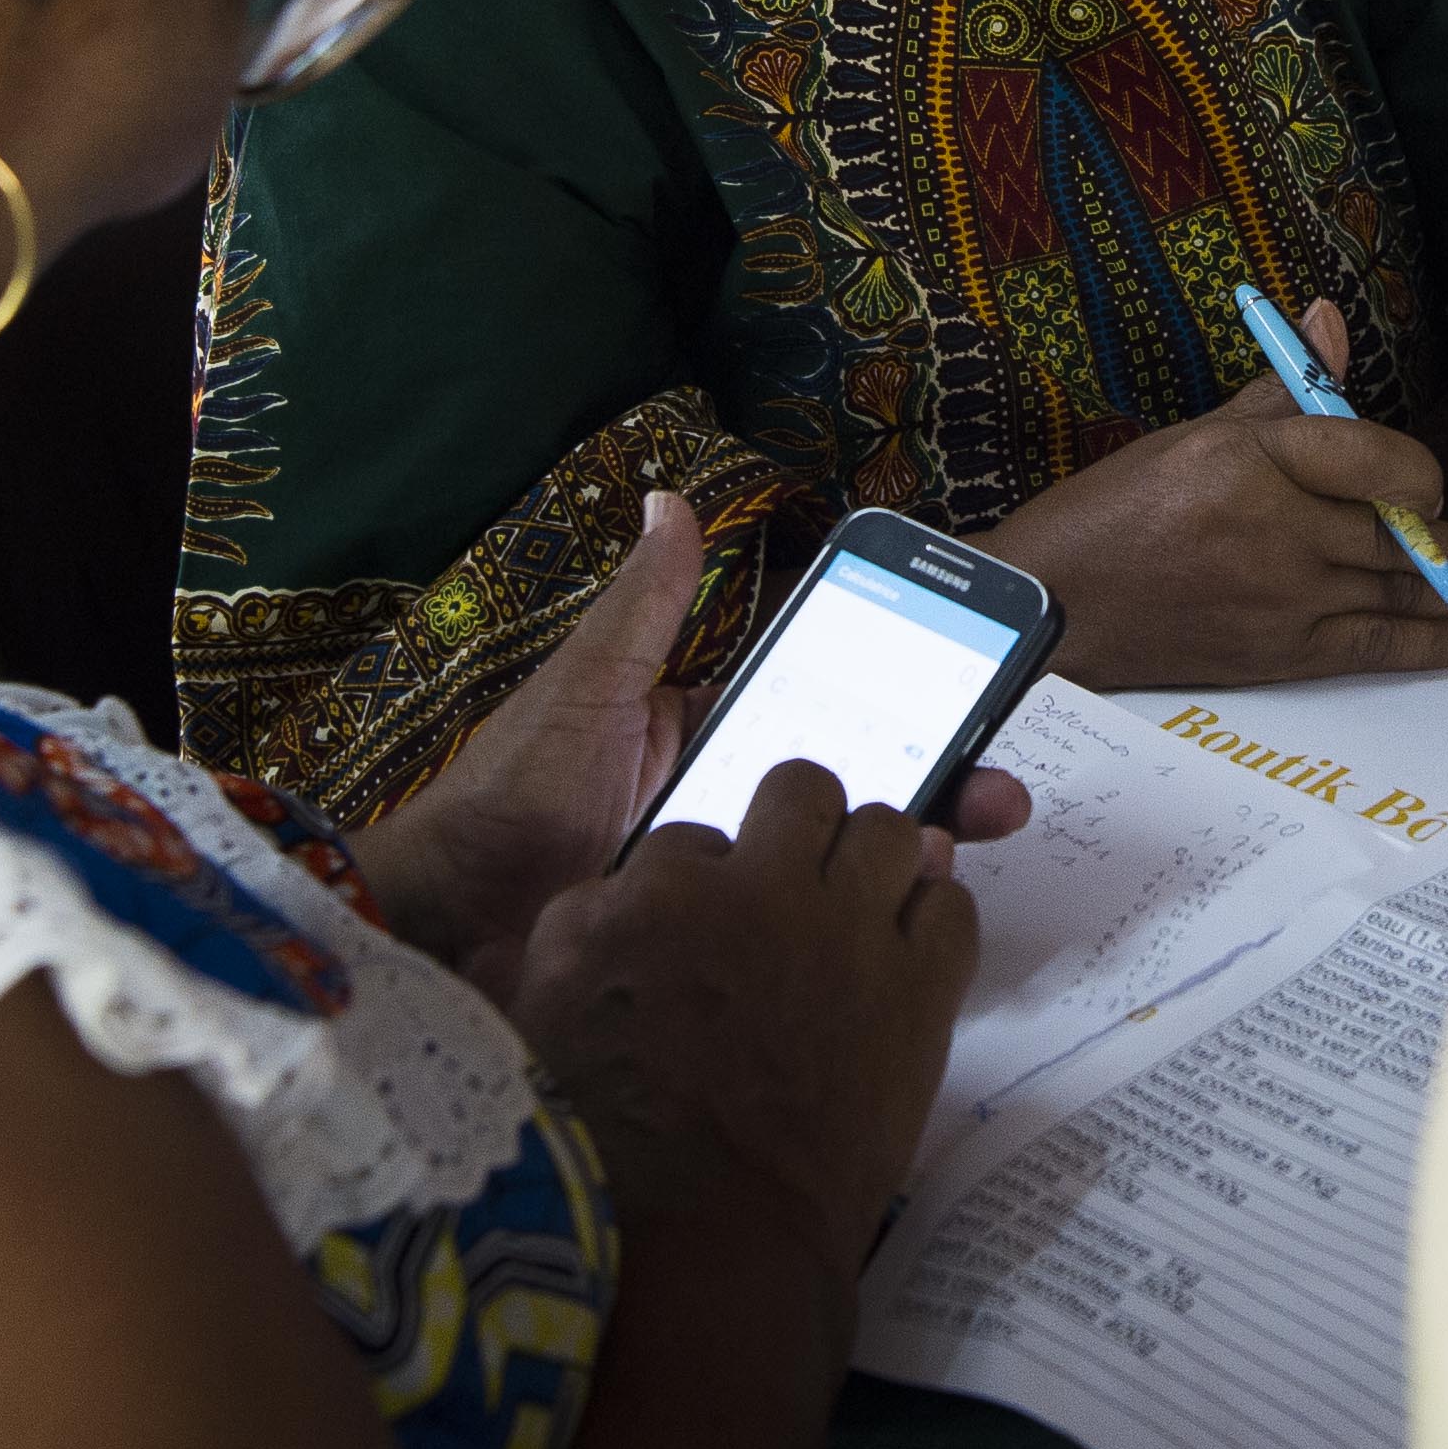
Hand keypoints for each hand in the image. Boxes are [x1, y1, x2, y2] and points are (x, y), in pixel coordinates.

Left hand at [359, 491, 1037, 993]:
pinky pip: (792, 935)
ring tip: (952, 850)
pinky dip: (848, 930)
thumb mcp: (589, 684)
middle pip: (847, 795)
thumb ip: (645, 606)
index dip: (899, 708)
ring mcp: (726, 881)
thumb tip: (670, 498)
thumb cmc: (512, 790)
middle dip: (928, 791)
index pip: (826, 712)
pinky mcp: (715, 950)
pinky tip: (892, 926)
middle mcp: (726, 807)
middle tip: (996, 795)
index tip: (968, 698)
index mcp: (705, 735)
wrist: (451, 918)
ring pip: (831, 866)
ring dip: (900, 859)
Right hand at [507, 762, 978, 1274]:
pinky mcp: (918, 987)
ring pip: (893, 829)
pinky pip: (953, 905)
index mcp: (648, 898)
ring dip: (877, 865)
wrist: (711, 1242)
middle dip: (802, 828)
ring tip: (861, 916)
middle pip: (803, 791)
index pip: (691, 841)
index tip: (715, 928)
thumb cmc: (609, 1157)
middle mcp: (751, 891)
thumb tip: (611, 906)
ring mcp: (844, 932)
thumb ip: (577, 943)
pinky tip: (908, 960)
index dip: (708, 884)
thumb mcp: (541, 1026)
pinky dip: (934, 922)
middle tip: (799, 884)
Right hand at [978, 300, 1447, 689]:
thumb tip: (1330, 318)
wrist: (1059, 607)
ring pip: (1401, 589)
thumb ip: (1280, 385)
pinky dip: (1433, 645)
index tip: (1428, 487)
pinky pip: (1377, 646)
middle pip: (1403, 530)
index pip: (1377, 454)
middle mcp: (1280, 524)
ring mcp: (1285, 594)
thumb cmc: (1118, 512)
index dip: (1420, 473)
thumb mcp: (1195, 433)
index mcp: (1254, 455)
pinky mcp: (1281, 653)